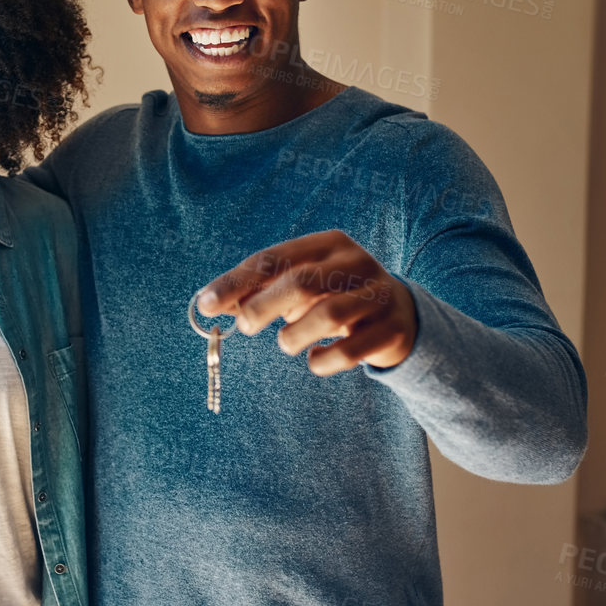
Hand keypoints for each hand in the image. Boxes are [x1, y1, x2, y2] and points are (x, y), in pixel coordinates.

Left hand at [198, 230, 416, 374]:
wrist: (399, 314)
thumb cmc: (333, 296)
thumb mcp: (300, 285)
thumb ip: (260, 290)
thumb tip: (210, 304)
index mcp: (328, 244)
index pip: (274, 258)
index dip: (236, 282)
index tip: (206, 305)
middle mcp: (357, 263)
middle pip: (302, 282)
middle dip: (264, 308)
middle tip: (247, 328)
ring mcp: (378, 295)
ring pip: (328, 316)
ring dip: (294, 337)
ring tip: (288, 343)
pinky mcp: (391, 329)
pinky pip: (348, 352)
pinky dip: (322, 361)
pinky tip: (315, 358)